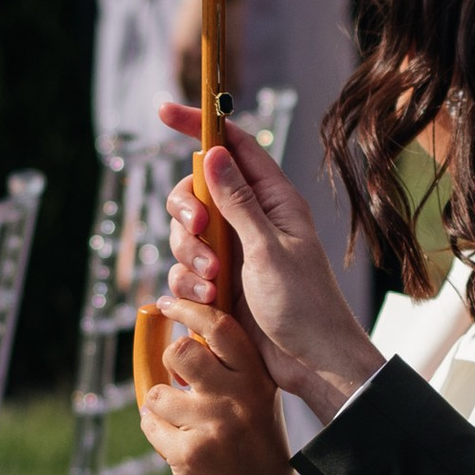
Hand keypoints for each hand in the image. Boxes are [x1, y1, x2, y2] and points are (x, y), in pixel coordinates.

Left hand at [137, 294, 327, 474]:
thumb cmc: (254, 454)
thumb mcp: (256, 405)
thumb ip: (229, 373)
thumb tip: (182, 335)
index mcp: (257, 380)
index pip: (220, 327)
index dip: (189, 310)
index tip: (167, 305)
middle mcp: (238, 399)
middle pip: (181, 352)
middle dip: (170, 365)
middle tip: (178, 381)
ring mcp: (214, 427)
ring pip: (158, 393)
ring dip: (160, 408)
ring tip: (181, 426)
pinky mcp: (191, 455)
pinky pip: (151, 425)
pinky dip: (157, 434)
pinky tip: (178, 447)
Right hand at [158, 107, 384, 420]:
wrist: (310, 362)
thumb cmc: (304, 305)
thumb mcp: (267, 248)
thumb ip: (237, 202)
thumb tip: (213, 153)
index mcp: (274, 200)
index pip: (233, 146)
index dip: (199, 125)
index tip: (163, 111)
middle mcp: (251, 219)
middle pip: (197, 190)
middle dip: (187, 213)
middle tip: (201, 236)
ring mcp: (234, 251)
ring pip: (185, 233)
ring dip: (190, 257)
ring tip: (215, 285)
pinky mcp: (220, 282)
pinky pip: (186, 270)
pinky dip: (189, 284)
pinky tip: (209, 303)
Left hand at [169, 0, 240, 103]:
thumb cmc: (200, 7)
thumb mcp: (184, 29)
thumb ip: (184, 50)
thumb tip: (185, 68)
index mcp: (180, 48)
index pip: (180, 79)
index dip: (185, 91)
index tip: (189, 100)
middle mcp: (194, 53)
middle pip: (196, 85)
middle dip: (202, 99)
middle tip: (208, 111)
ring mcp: (213, 51)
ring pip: (216, 83)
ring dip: (220, 98)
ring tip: (225, 107)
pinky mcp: (232, 49)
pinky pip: (234, 74)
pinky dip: (236, 85)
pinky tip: (239, 92)